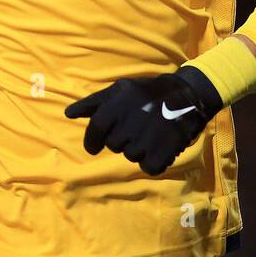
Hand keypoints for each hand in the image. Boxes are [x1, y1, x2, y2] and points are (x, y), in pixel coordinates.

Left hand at [64, 69, 222, 175]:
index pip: (96, 129)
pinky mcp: (163, 152)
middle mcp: (130, 122)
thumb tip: (68, 114)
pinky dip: (153, 160)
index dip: (92, 140)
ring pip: (131, 156)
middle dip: (121, 139)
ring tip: (150, 132)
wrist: (188, 95)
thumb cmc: (148, 92)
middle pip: (114, 145)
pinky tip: (160, 145)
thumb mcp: (120, 89)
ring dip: (138, 149)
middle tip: (136, 127)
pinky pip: (149, 167)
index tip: (93, 147)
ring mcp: (147, 138)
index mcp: (117, 105)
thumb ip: (92, 102)